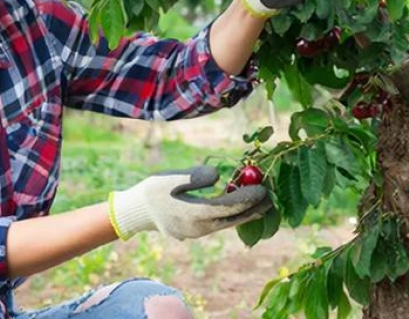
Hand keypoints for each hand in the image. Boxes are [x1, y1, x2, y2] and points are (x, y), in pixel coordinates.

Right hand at [108, 166, 271, 240]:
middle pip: (233, 219)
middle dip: (253, 209)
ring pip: (228, 224)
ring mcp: (197, 233)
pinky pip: (220, 225)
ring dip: (246, 214)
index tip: (263, 189)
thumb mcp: (170, 178)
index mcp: (193, 214)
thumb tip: (218, 176)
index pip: (227, 207)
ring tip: (264, 204)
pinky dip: (233, 216)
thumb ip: (195, 176)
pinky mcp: (195, 232)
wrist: (136, 212)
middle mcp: (198, 228)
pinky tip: (243, 210)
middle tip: (272, 198)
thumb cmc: (153, 190)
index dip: (247, 198)